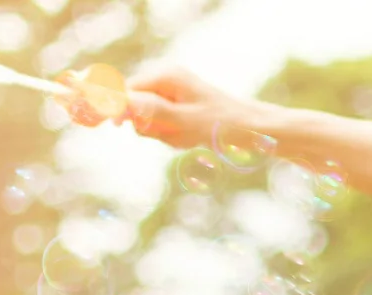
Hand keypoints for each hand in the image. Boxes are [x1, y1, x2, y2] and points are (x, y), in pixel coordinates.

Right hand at [123, 66, 255, 148]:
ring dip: (166, 135)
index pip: (128, 90)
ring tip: (188, 138)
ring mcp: (175, 94)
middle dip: (151, 127)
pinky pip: (167, 126)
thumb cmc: (222, 125)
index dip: (122, 109)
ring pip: (152, 120)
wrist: (254, 131)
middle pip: (138, 107)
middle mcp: (168, 81)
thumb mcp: (185, 121)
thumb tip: (122, 103)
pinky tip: (191, 139)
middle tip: (175, 136)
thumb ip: (152, 112)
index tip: (117, 126)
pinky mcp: (182, 108)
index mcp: (166, 76)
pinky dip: (175, 137)